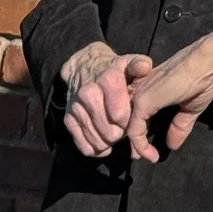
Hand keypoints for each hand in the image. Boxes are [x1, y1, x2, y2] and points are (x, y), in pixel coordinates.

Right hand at [59, 42, 146, 157]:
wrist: (83, 67)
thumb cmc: (114, 68)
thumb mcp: (129, 62)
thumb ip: (140, 65)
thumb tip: (145, 67)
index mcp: (107, 79)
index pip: (119, 114)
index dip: (130, 121)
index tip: (135, 118)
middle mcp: (88, 94)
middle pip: (109, 131)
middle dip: (121, 133)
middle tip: (126, 127)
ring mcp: (76, 108)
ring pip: (97, 141)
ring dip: (110, 142)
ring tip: (117, 132)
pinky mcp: (68, 120)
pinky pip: (84, 146)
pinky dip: (96, 149)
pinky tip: (105, 141)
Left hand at [125, 27, 212, 162]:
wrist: (205, 63)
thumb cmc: (200, 79)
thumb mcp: (190, 107)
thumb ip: (179, 125)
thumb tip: (173, 146)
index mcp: (147, 88)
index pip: (133, 113)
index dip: (137, 131)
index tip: (147, 148)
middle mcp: (137, 90)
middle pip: (125, 121)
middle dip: (132, 141)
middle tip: (140, 156)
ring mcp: (138, 96)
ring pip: (126, 128)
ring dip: (135, 147)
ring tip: (147, 157)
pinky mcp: (142, 103)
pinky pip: (134, 131)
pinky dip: (140, 146)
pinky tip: (151, 154)